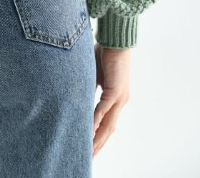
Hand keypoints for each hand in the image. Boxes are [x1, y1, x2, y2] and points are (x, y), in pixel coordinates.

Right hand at [92, 42, 130, 157]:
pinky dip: (96, 119)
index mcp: (116, 99)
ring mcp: (119, 98)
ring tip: (90, 150)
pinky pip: (104, 108)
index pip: (107, 123)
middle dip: (99, 144)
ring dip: (98, 137)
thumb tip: (79, 99)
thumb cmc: (105, 55)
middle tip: (89, 157)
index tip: (90, 147)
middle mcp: (120, 102)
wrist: (115, 42)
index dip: (99, 136)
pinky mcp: (116, 91)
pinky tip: (90, 128)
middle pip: (109, 129)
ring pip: (108, 123)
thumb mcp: (94, 77)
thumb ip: (90, 90)